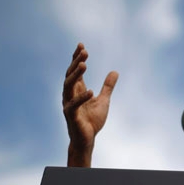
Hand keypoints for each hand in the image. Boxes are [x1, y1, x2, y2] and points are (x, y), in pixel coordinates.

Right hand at [63, 43, 118, 166]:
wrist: (87, 139)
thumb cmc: (92, 121)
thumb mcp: (103, 101)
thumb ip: (108, 87)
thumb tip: (115, 72)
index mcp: (77, 90)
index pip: (75, 71)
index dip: (76, 58)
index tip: (81, 45)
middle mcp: (70, 95)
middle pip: (70, 75)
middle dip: (76, 62)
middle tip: (84, 52)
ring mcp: (69, 104)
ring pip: (68, 86)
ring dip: (76, 75)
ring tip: (85, 65)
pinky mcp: (71, 116)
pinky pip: (73, 105)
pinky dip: (81, 97)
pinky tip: (91, 91)